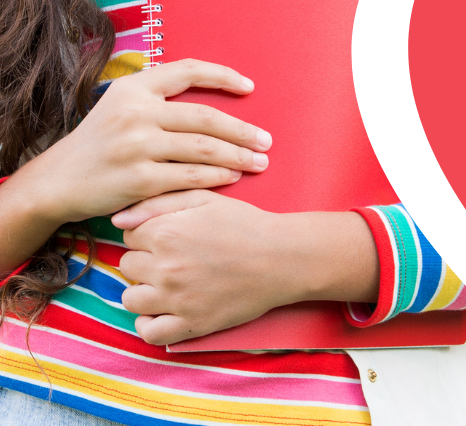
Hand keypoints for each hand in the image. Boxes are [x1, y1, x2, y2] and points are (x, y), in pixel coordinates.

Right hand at [20, 59, 271, 227]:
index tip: (249, 87)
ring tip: (258, 161)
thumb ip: (158, 95)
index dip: (224, 76)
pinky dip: (216, 177)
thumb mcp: (121, 104)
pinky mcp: (137, 179)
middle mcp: (136, 112)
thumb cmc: (99, 141)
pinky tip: (232, 178)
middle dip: (242, 131)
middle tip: (266, 141)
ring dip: (237, 156)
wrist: (56, 182)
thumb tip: (212, 90)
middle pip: (206, 117)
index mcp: (134, 87)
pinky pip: (189, 176)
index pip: (189, 70)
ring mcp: (136, 146)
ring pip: (203, 148)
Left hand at [114, 191, 378, 344]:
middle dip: (146, 259)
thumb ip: (159, 203)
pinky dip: (150, 323)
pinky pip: (149, 332)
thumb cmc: (245, 224)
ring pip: (131, 299)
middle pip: (128, 266)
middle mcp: (164, 268)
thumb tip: (117, 218)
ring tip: (167, 282)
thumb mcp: (206, 199)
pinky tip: (164, 310)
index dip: (148, 232)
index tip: (167, 233)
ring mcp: (175, 300)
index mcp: (166, 233)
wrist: (282, 257)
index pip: (129, 236)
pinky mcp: (189, 325)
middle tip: (172, 255)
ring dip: (144, 290)